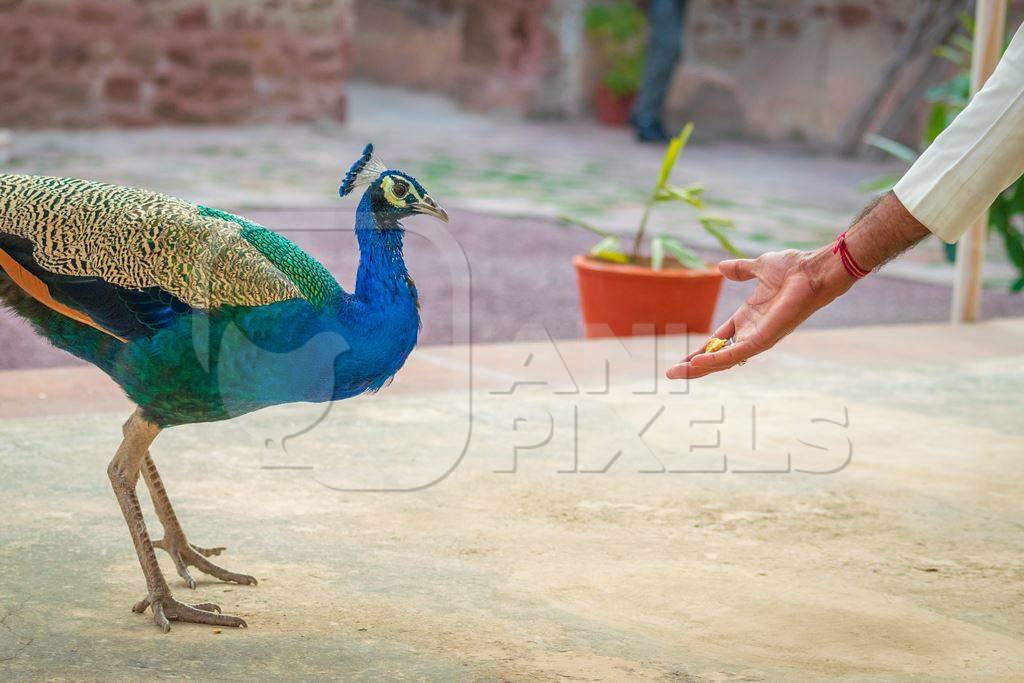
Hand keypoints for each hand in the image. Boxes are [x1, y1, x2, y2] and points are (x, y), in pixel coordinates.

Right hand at [666, 248, 851, 379]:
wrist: (813, 270)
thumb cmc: (793, 268)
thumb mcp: (759, 267)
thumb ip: (740, 270)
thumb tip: (721, 267)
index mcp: (748, 318)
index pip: (718, 341)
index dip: (700, 350)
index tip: (683, 360)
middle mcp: (752, 332)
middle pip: (717, 355)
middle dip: (695, 366)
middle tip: (672, 373)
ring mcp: (758, 338)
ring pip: (723, 360)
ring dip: (700, 368)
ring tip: (678, 373)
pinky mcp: (764, 339)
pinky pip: (735, 354)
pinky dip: (716, 359)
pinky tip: (698, 363)